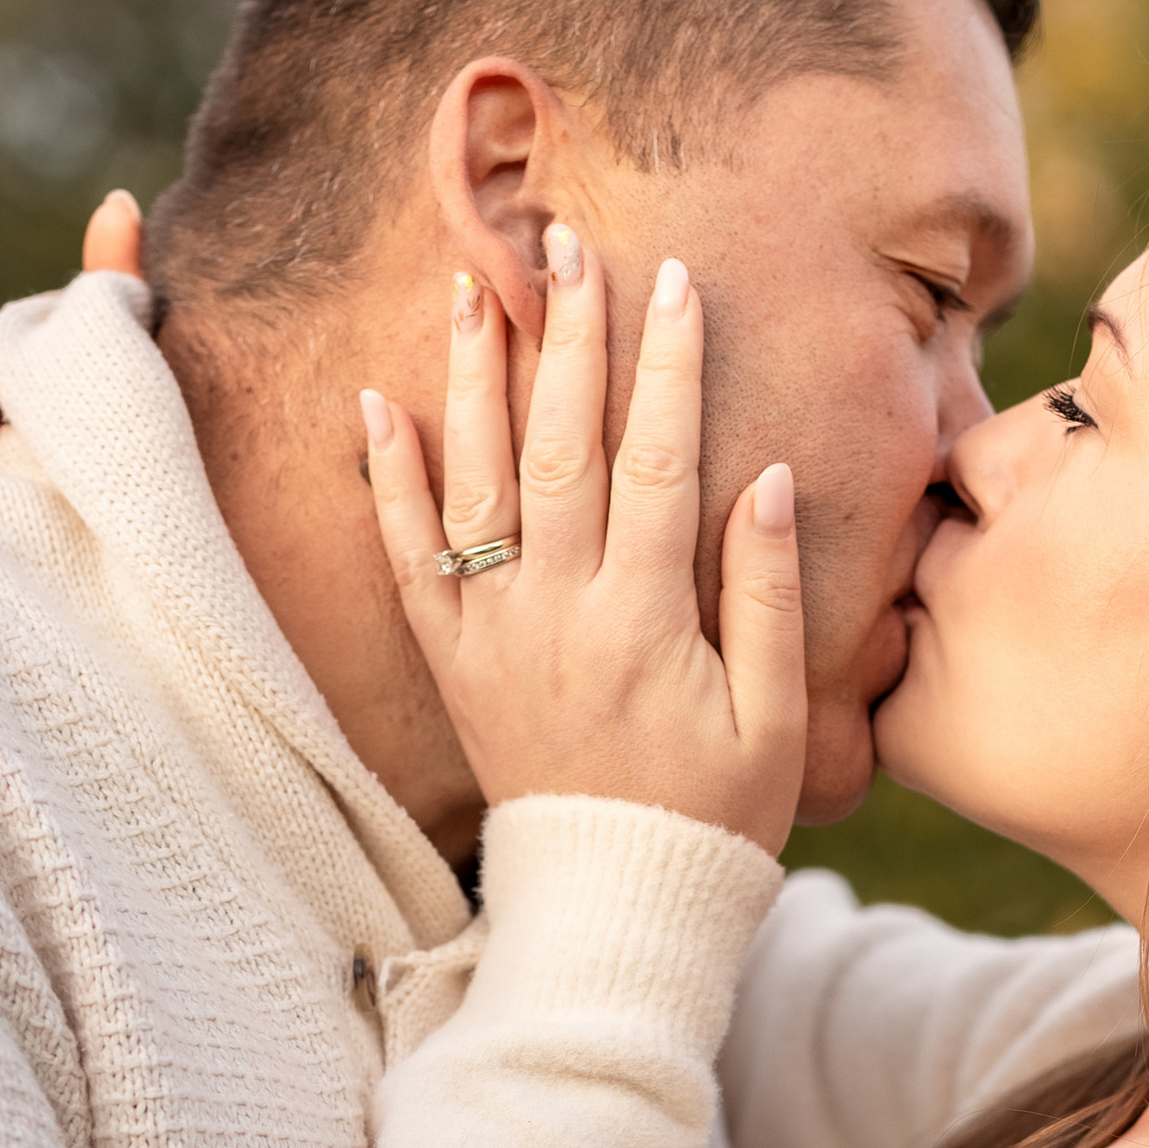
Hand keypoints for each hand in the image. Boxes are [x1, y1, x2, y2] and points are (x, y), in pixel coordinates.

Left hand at [358, 225, 806, 852]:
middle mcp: (557, 614)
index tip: (671, 278)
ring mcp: (492, 635)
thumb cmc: (713, 816)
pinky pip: (408, 559)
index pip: (659, 461)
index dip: (667, 365)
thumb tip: (769, 478)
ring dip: (474, 376)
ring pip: (475, 482)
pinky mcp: (451, 662)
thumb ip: (768, 598)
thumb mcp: (774, 721)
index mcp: (645, 621)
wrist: (614, 905)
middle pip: (560, 448)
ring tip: (472, 281)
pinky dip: (387, 480)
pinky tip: (375, 402)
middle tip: (565, 242)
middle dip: (567, 338)